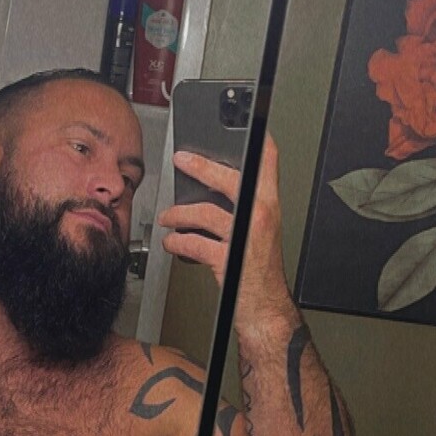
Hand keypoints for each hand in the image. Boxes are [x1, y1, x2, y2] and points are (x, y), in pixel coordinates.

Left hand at [159, 134, 293, 330]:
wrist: (266, 308)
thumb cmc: (259, 271)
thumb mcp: (257, 231)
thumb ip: (241, 207)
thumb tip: (208, 188)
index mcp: (268, 205)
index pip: (268, 161)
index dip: (256, 139)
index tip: (239, 126)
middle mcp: (260, 216)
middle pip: (228, 178)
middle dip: (199, 167)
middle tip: (181, 159)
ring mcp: (244, 238)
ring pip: (204, 212)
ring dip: (178, 214)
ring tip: (168, 218)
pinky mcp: (228, 260)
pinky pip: (193, 243)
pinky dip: (176, 243)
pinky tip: (171, 243)